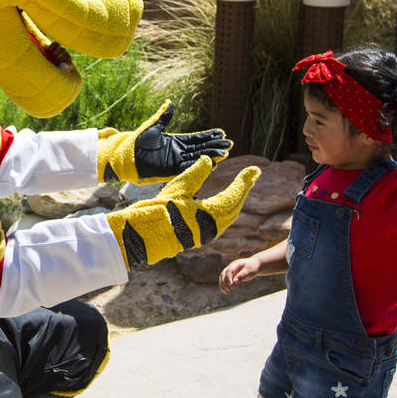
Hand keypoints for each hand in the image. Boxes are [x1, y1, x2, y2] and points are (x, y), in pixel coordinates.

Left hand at [97, 102, 231, 183]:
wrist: (125, 156)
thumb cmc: (137, 142)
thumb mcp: (153, 127)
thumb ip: (164, 116)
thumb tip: (170, 103)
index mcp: (176, 142)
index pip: (196, 139)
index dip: (208, 136)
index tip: (221, 133)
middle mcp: (178, 152)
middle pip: (201, 149)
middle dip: (215, 146)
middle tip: (229, 144)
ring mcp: (175, 162)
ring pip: (197, 158)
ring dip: (211, 156)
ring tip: (225, 153)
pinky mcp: (170, 170)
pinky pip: (187, 168)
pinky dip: (198, 165)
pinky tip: (211, 162)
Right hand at [106, 156, 259, 268]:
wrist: (141, 237)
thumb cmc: (157, 212)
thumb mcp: (177, 189)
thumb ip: (195, 174)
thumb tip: (208, 160)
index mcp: (209, 215)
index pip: (233, 196)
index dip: (245, 182)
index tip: (255, 170)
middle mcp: (211, 227)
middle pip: (234, 207)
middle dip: (244, 190)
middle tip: (252, 176)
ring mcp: (205, 234)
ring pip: (228, 216)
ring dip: (236, 200)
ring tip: (242, 187)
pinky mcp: (198, 236)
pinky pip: (219, 222)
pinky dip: (226, 209)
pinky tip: (224, 203)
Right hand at [219, 255, 260, 293]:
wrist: (254, 265)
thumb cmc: (252, 267)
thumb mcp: (249, 271)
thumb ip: (242, 275)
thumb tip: (234, 281)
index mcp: (236, 264)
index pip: (229, 270)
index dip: (228, 277)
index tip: (230, 284)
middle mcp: (231, 266)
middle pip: (223, 274)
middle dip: (224, 282)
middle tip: (227, 290)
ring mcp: (230, 270)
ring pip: (222, 277)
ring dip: (222, 284)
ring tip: (226, 292)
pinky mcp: (231, 275)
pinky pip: (225, 280)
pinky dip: (224, 285)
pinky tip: (225, 291)